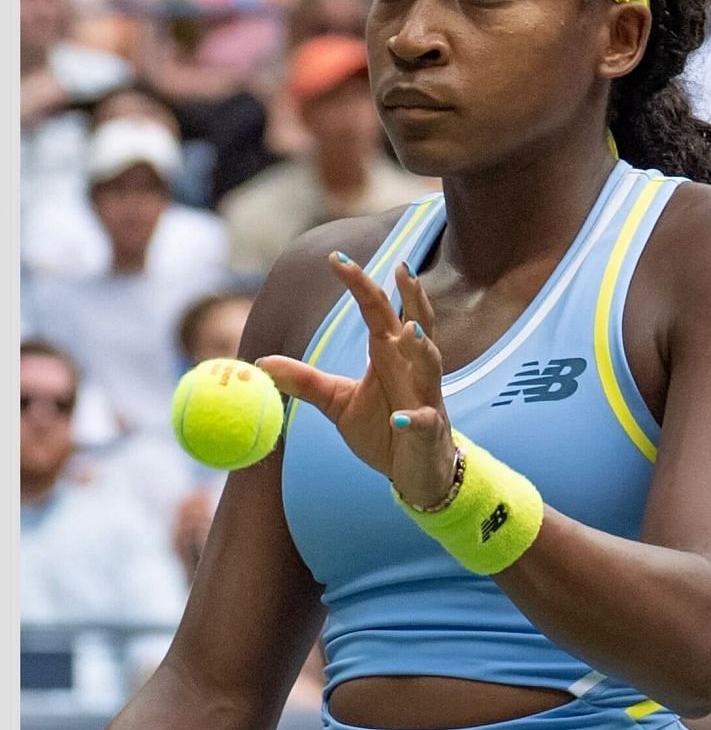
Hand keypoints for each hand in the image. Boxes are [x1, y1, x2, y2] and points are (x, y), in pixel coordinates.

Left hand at [256, 252, 454, 508]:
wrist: (416, 472)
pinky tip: (399, 418)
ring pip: (430, 364)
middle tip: (402, 268)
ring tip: (410, 330)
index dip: (359, 284)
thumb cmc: (384, 431)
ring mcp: (425, 397)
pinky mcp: (428, 430)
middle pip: (417, 323)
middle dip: (412, 297)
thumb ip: (305, 381)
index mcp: (389, 355)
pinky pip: (423, 421)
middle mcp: (412, 368)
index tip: (336, 257)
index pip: (377, 310)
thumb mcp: (338, 403)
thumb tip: (261, 361)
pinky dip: (413, 419)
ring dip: (422, 348)